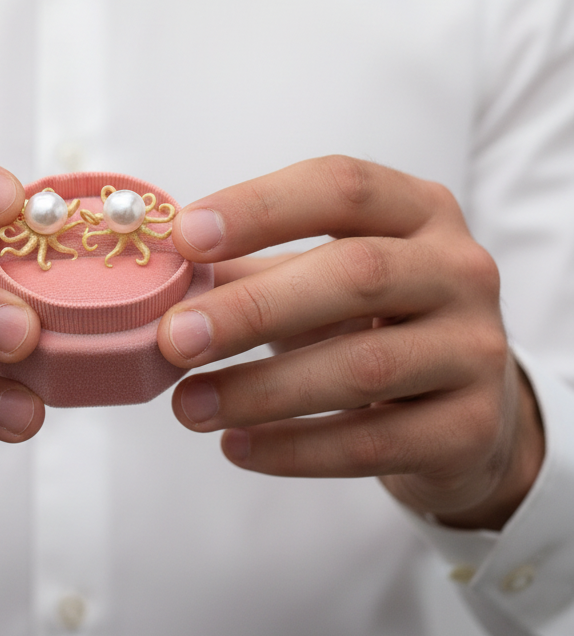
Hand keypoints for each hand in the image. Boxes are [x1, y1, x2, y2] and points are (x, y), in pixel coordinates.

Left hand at [158, 156, 543, 529]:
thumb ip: (248, 270)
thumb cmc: (369, 323)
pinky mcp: (472, 429)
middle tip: (173, 339)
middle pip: (356, 276)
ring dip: (260, 391)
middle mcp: (459, 269)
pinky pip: (374, 443)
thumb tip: (160, 280)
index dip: (260, 208)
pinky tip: (237, 448)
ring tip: (188, 408)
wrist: (464, 410)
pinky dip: (295, 448)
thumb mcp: (319, 278)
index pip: (341, 187)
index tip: (184, 237)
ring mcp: (475, 349)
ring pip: (363, 369)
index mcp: (417, 210)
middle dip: (252, 309)